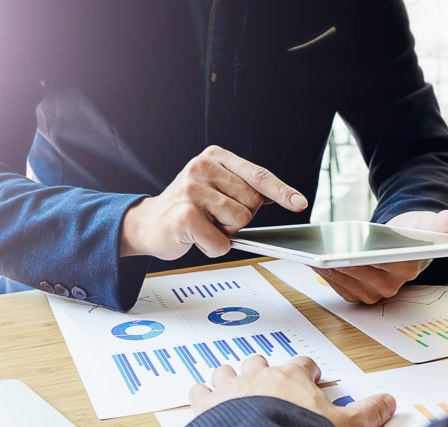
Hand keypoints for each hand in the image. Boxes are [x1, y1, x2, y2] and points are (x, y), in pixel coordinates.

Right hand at [120, 145, 307, 258]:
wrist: (148, 223)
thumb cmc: (187, 208)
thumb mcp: (215, 188)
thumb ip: (243, 188)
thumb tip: (282, 197)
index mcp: (214, 157)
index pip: (258, 175)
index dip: (282, 191)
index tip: (299, 203)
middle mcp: (202, 168)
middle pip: (253, 203)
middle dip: (240, 218)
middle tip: (215, 217)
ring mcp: (192, 190)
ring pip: (239, 222)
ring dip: (225, 233)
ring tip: (204, 225)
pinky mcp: (185, 215)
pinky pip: (221, 242)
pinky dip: (212, 247)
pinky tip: (195, 237)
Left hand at [189, 355, 395, 426]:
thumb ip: (369, 413)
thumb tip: (390, 402)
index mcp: (292, 377)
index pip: (302, 365)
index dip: (307, 371)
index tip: (311, 376)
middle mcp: (259, 377)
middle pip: (259, 362)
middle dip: (263, 371)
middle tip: (269, 384)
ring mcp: (230, 390)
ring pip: (226, 372)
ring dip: (229, 379)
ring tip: (232, 390)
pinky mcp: (207, 409)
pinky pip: (198, 393)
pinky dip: (201, 398)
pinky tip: (203, 405)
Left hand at [312, 209, 447, 303]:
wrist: (399, 244)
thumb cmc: (408, 232)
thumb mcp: (421, 222)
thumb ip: (434, 223)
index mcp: (408, 267)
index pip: (383, 262)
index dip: (363, 258)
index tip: (347, 253)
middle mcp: (391, 286)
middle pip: (359, 272)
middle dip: (340, 261)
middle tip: (321, 251)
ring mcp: (374, 294)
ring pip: (345, 280)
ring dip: (327, 267)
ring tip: (313, 253)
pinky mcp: (358, 296)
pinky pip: (338, 286)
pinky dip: (325, 273)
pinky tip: (315, 260)